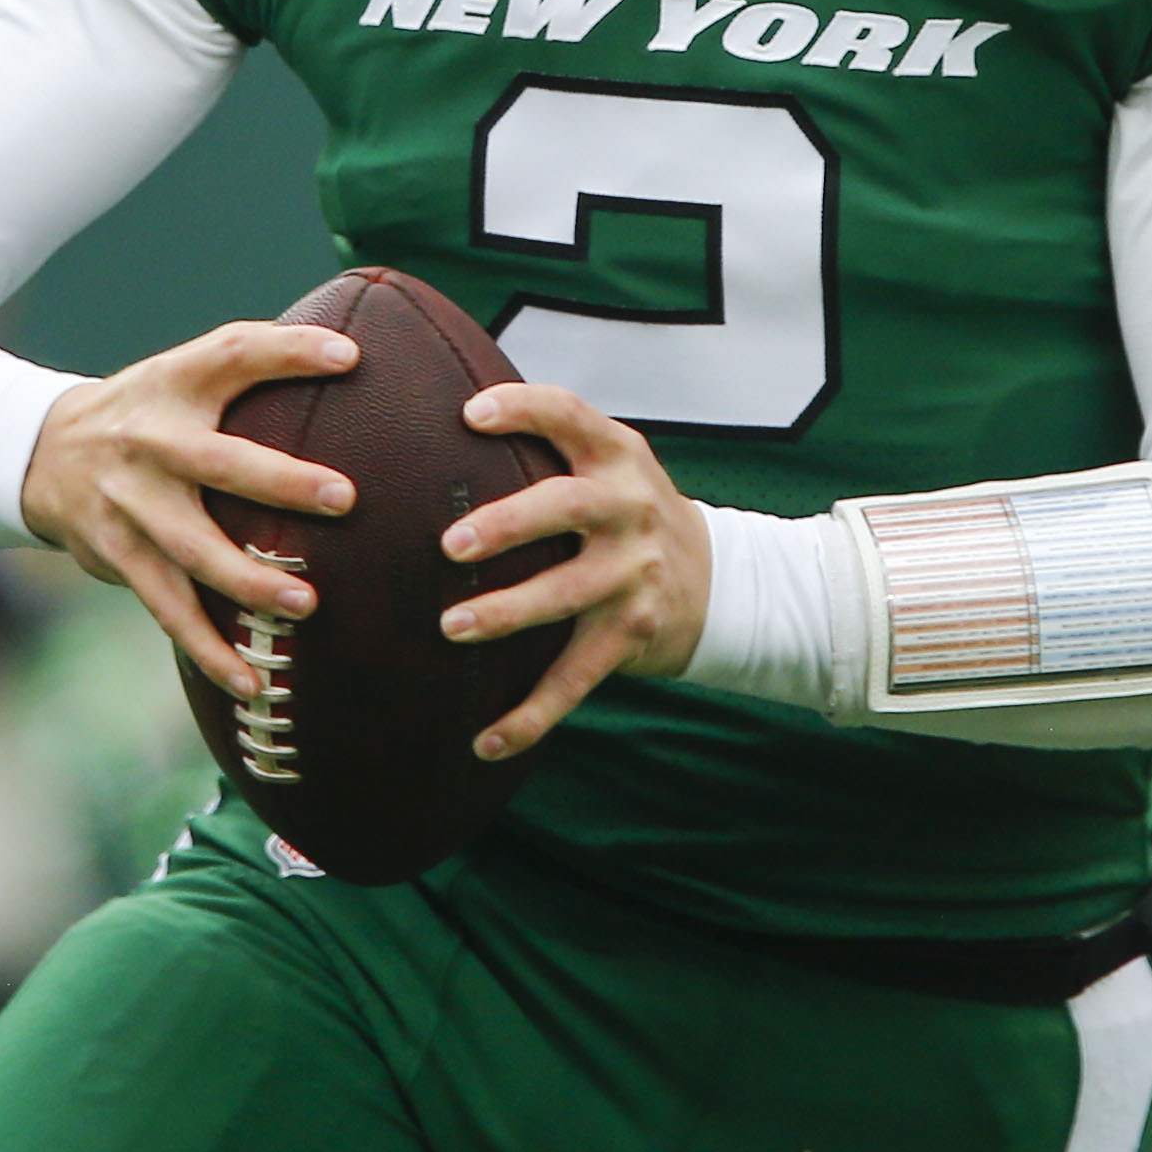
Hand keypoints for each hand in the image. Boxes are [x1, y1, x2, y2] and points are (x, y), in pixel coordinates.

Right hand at [19, 320, 358, 698]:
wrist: (43, 452)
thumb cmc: (151, 409)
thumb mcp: (188, 371)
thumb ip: (261, 360)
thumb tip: (356, 353)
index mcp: (176, 385)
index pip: (232, 352)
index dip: (289, 351)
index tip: (350, 356)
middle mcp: (150, 443)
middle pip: (219, 462)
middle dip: (281, 483)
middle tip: (345, 499)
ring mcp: (130, 504)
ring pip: (192, 550)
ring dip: (248, 582)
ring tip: (305, 606)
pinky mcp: (117, 555)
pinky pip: (167, 608)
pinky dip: (207, 648)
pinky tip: (249, 682)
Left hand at [433, 383, 711, 761]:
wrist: (715, 580)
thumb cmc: (626, 512)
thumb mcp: (610, 464)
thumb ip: (551, 444)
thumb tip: (436, 423)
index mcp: (615, 456)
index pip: (570, 415)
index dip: (524, 410)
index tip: (470, 415)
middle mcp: (628, 509)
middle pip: (566, 508)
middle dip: (509, 525)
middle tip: (451, 545)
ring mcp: (633, 574)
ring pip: (566, 595)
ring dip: (509, 612)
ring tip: (453, 628)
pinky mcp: (630, 634)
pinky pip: (575, 678)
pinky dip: (532, 715)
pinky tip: (485, 742)